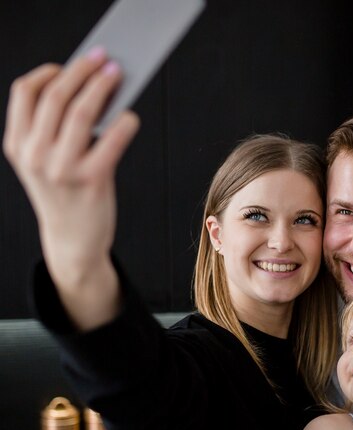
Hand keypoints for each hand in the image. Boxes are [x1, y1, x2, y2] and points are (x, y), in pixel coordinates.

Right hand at [3, 50, 139, 327]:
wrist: (73, 242)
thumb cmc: (65, 196)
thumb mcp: (45, 163)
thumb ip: (56, 131)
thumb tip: (92, 90)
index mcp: (17, 145)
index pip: (25, 93)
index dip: (49, 72)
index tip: (70, 64)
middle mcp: (34, 155)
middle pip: (56, 96)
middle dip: (82, 71)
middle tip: (103, 59)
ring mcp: (61, 168)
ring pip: (81, 112)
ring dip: (102, 87)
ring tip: (117, 76)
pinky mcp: (90, 180)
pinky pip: (111, 141)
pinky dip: (123, 123)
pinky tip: (130, 116)